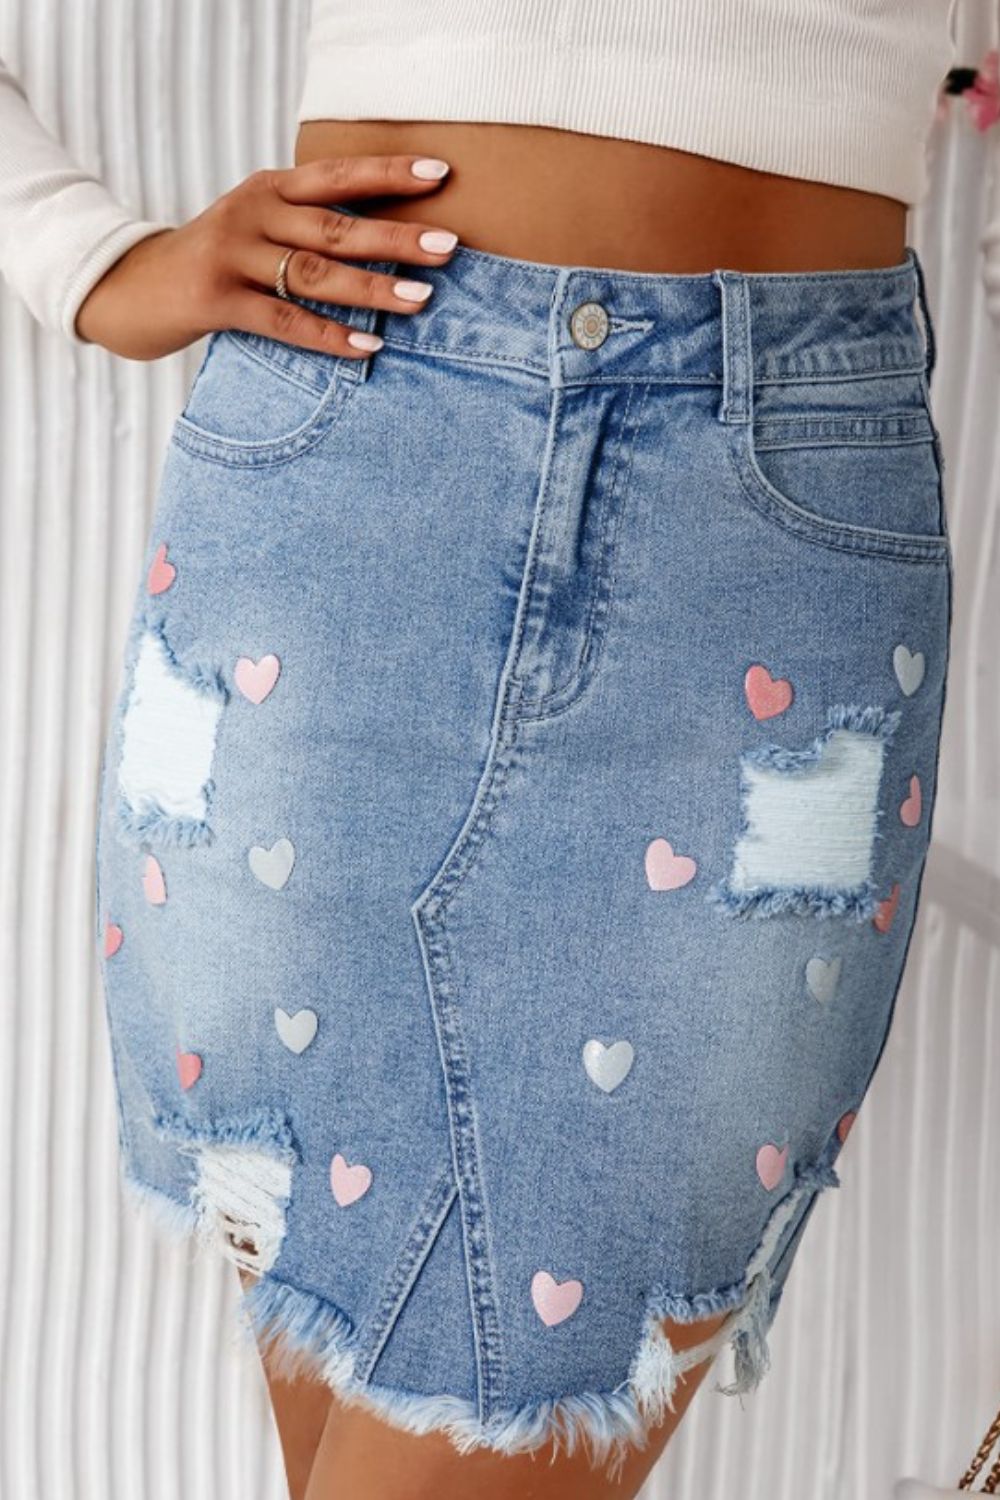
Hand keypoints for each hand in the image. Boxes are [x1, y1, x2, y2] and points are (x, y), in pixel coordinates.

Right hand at [74, 155, 458, 359]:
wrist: (130, 287)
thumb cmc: (214, 261)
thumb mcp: (256, 226)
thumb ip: (307, 226)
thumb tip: (390, 241)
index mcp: (268, 188)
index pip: (338, 175)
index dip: (389, 173)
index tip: (441, 173)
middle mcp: (251, 213)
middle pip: (336, 225)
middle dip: (396, 237)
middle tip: (448, 246)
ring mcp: (231, 256)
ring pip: (314, 273)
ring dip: (372, 287)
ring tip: (421, 299)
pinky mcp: (214, 300)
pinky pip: (283, 321)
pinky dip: (329, 336)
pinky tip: (368, 345)